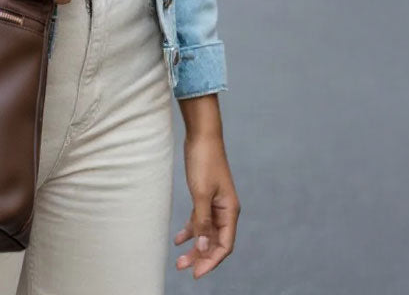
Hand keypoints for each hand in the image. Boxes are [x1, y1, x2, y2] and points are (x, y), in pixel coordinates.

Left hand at [174, 134, 239, 278]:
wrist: (202, 134)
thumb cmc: (204, 161)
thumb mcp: (200, 193)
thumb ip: (202, 221)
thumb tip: (202, 248)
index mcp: (230, 211)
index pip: (224, 245)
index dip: (211, 261)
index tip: (196, 273)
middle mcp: (225, 210)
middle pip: (214, 242)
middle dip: (200, 257)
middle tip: (182, 267)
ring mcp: (215, 203)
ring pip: (206, 232)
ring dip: (194, 246)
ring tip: (179, 258)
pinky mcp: (205, 196)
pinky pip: (199, 220)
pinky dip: (190, 229)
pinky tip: (179, 238)